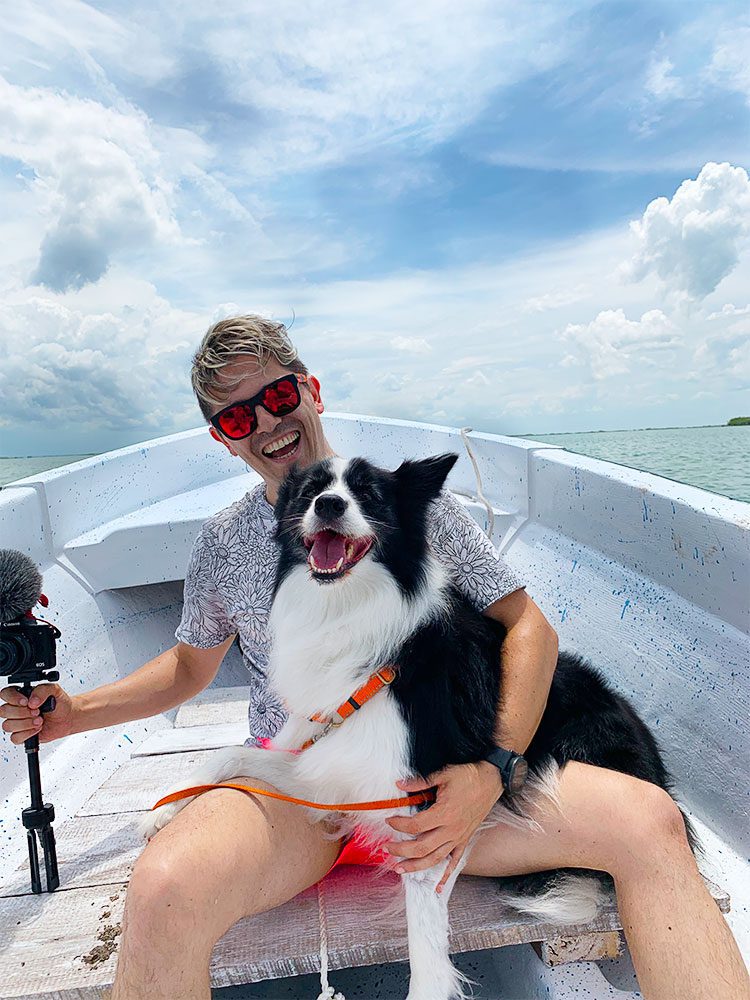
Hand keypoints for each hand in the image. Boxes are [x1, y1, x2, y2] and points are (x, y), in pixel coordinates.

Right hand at [0, 683, 75, 744]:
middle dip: (21, 712)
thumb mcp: (54, 690)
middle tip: (37, 712)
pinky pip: (15, 738)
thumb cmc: (59, 703)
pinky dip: (27, 734)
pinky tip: (37, 729)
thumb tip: (32, 701)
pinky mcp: (22, 735)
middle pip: (3, 711)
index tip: (26, 702)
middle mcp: (17, 708)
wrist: (67, 718)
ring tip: (40, 720)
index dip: (12, 698)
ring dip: (25, 724)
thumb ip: (42, 690)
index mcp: (21, 695)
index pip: (5, 694)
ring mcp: (18, 722)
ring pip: (7, 725)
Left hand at [386, 761, 502, 891]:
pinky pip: (454, 862)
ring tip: (400, 869)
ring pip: (434, 859)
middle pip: (421, 847)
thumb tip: (399, 785)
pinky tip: (437, 887)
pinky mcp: (465, 840)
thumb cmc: (468, 776)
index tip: (389, 821)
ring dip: (416, 866)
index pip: (415, 825)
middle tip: (388, 848)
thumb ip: (419, 783)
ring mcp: (458, 837)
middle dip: (401, 850)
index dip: (399, 824)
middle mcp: (451, 830)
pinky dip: (445, 875)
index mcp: (444, 813)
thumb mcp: (443, 775)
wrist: (492, 780)